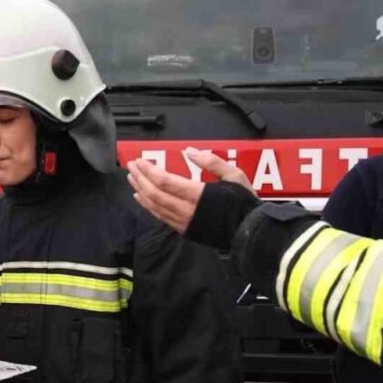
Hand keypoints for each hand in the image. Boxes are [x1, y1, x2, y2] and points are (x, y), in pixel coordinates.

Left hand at [127, 148, 251, 233]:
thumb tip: (191, 151)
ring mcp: (183, 221)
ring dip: (141, 190)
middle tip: (132, 166)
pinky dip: (148, 205)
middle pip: (155, 194)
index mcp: (198, 195)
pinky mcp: (183, 229)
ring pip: (155, 206)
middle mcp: (187, 210)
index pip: (165, 182)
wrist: (249, 232)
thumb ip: (211, 162)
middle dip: (140, 178)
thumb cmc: (243, 202)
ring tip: (133, 178)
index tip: (140, 160)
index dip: (149, 171)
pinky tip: (141, 197)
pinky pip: (160, 216)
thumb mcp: (234, 175)